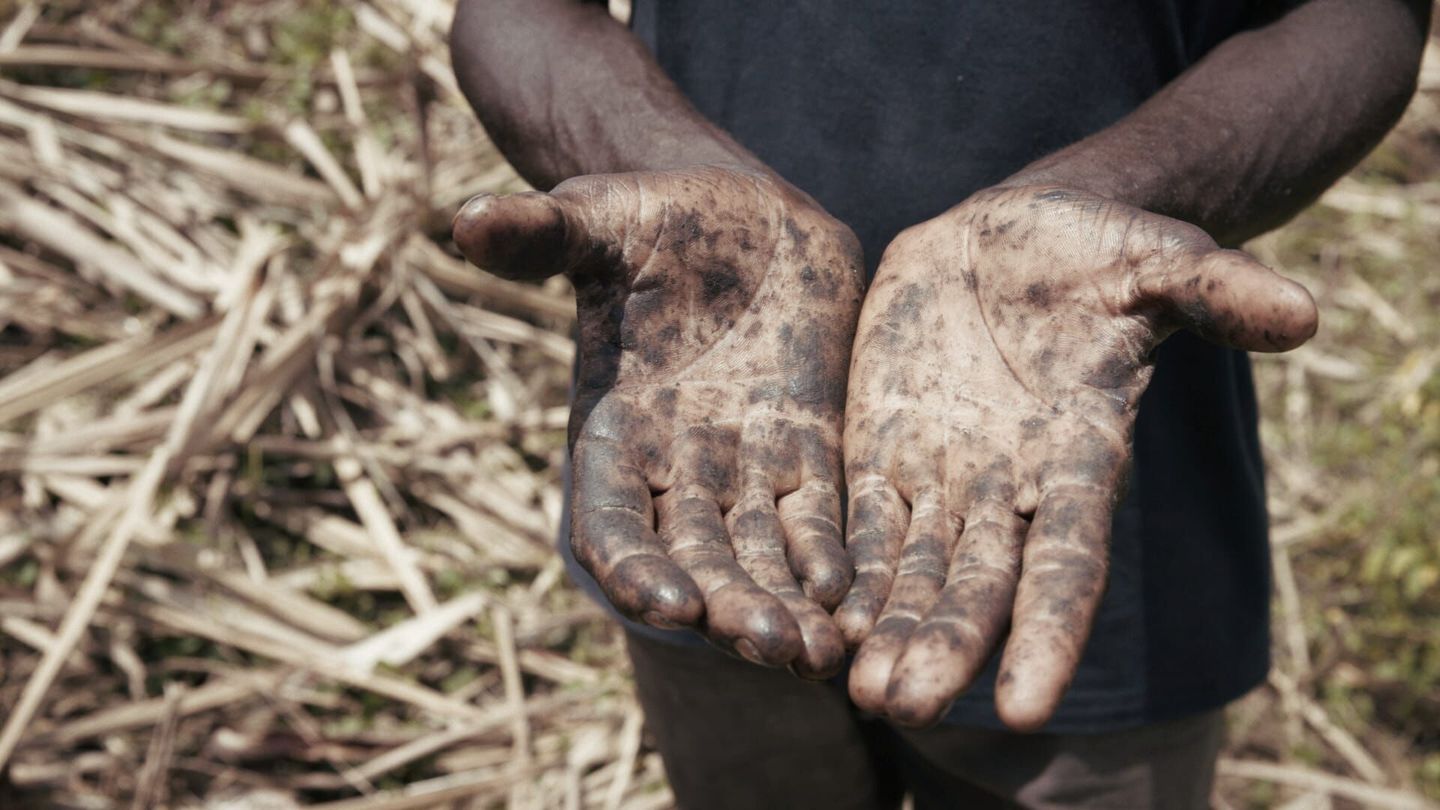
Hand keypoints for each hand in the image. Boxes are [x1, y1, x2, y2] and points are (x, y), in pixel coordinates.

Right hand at [453, 166, 863, 676]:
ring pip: (758, 559)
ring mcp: (741, 467)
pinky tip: (853, 597)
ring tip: (820, 656)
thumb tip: (464, 222)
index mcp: (611, 429)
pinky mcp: (805, 451)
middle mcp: (672, 468)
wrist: (744, 215)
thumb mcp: (596, 219)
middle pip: (694, 562)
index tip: (671, 606)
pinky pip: (814, 522)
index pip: (610, 523)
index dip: (634, 568)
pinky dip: (827, 562)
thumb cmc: (654, 215)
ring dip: (783, 608)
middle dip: (728, 608)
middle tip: (771, 646)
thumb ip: (539, 235)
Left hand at [836, 185, 1316, 727]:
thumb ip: (1218, 290)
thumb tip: (1306, 313)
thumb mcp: (1161, 259)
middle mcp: (1010, 485)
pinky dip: (840, 575)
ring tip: (858, 696)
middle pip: (977, 584)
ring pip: (912, 571)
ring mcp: (943, 474)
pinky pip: (859, 524)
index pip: (1069, 558)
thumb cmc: (1098, 249)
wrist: (1012, 237)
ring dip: (886, 631)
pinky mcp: (883, 450)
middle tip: (905, 710)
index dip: (1049, 630)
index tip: (1025, 707)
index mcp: (1079, 453)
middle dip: (945, 647)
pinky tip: (814, 625)